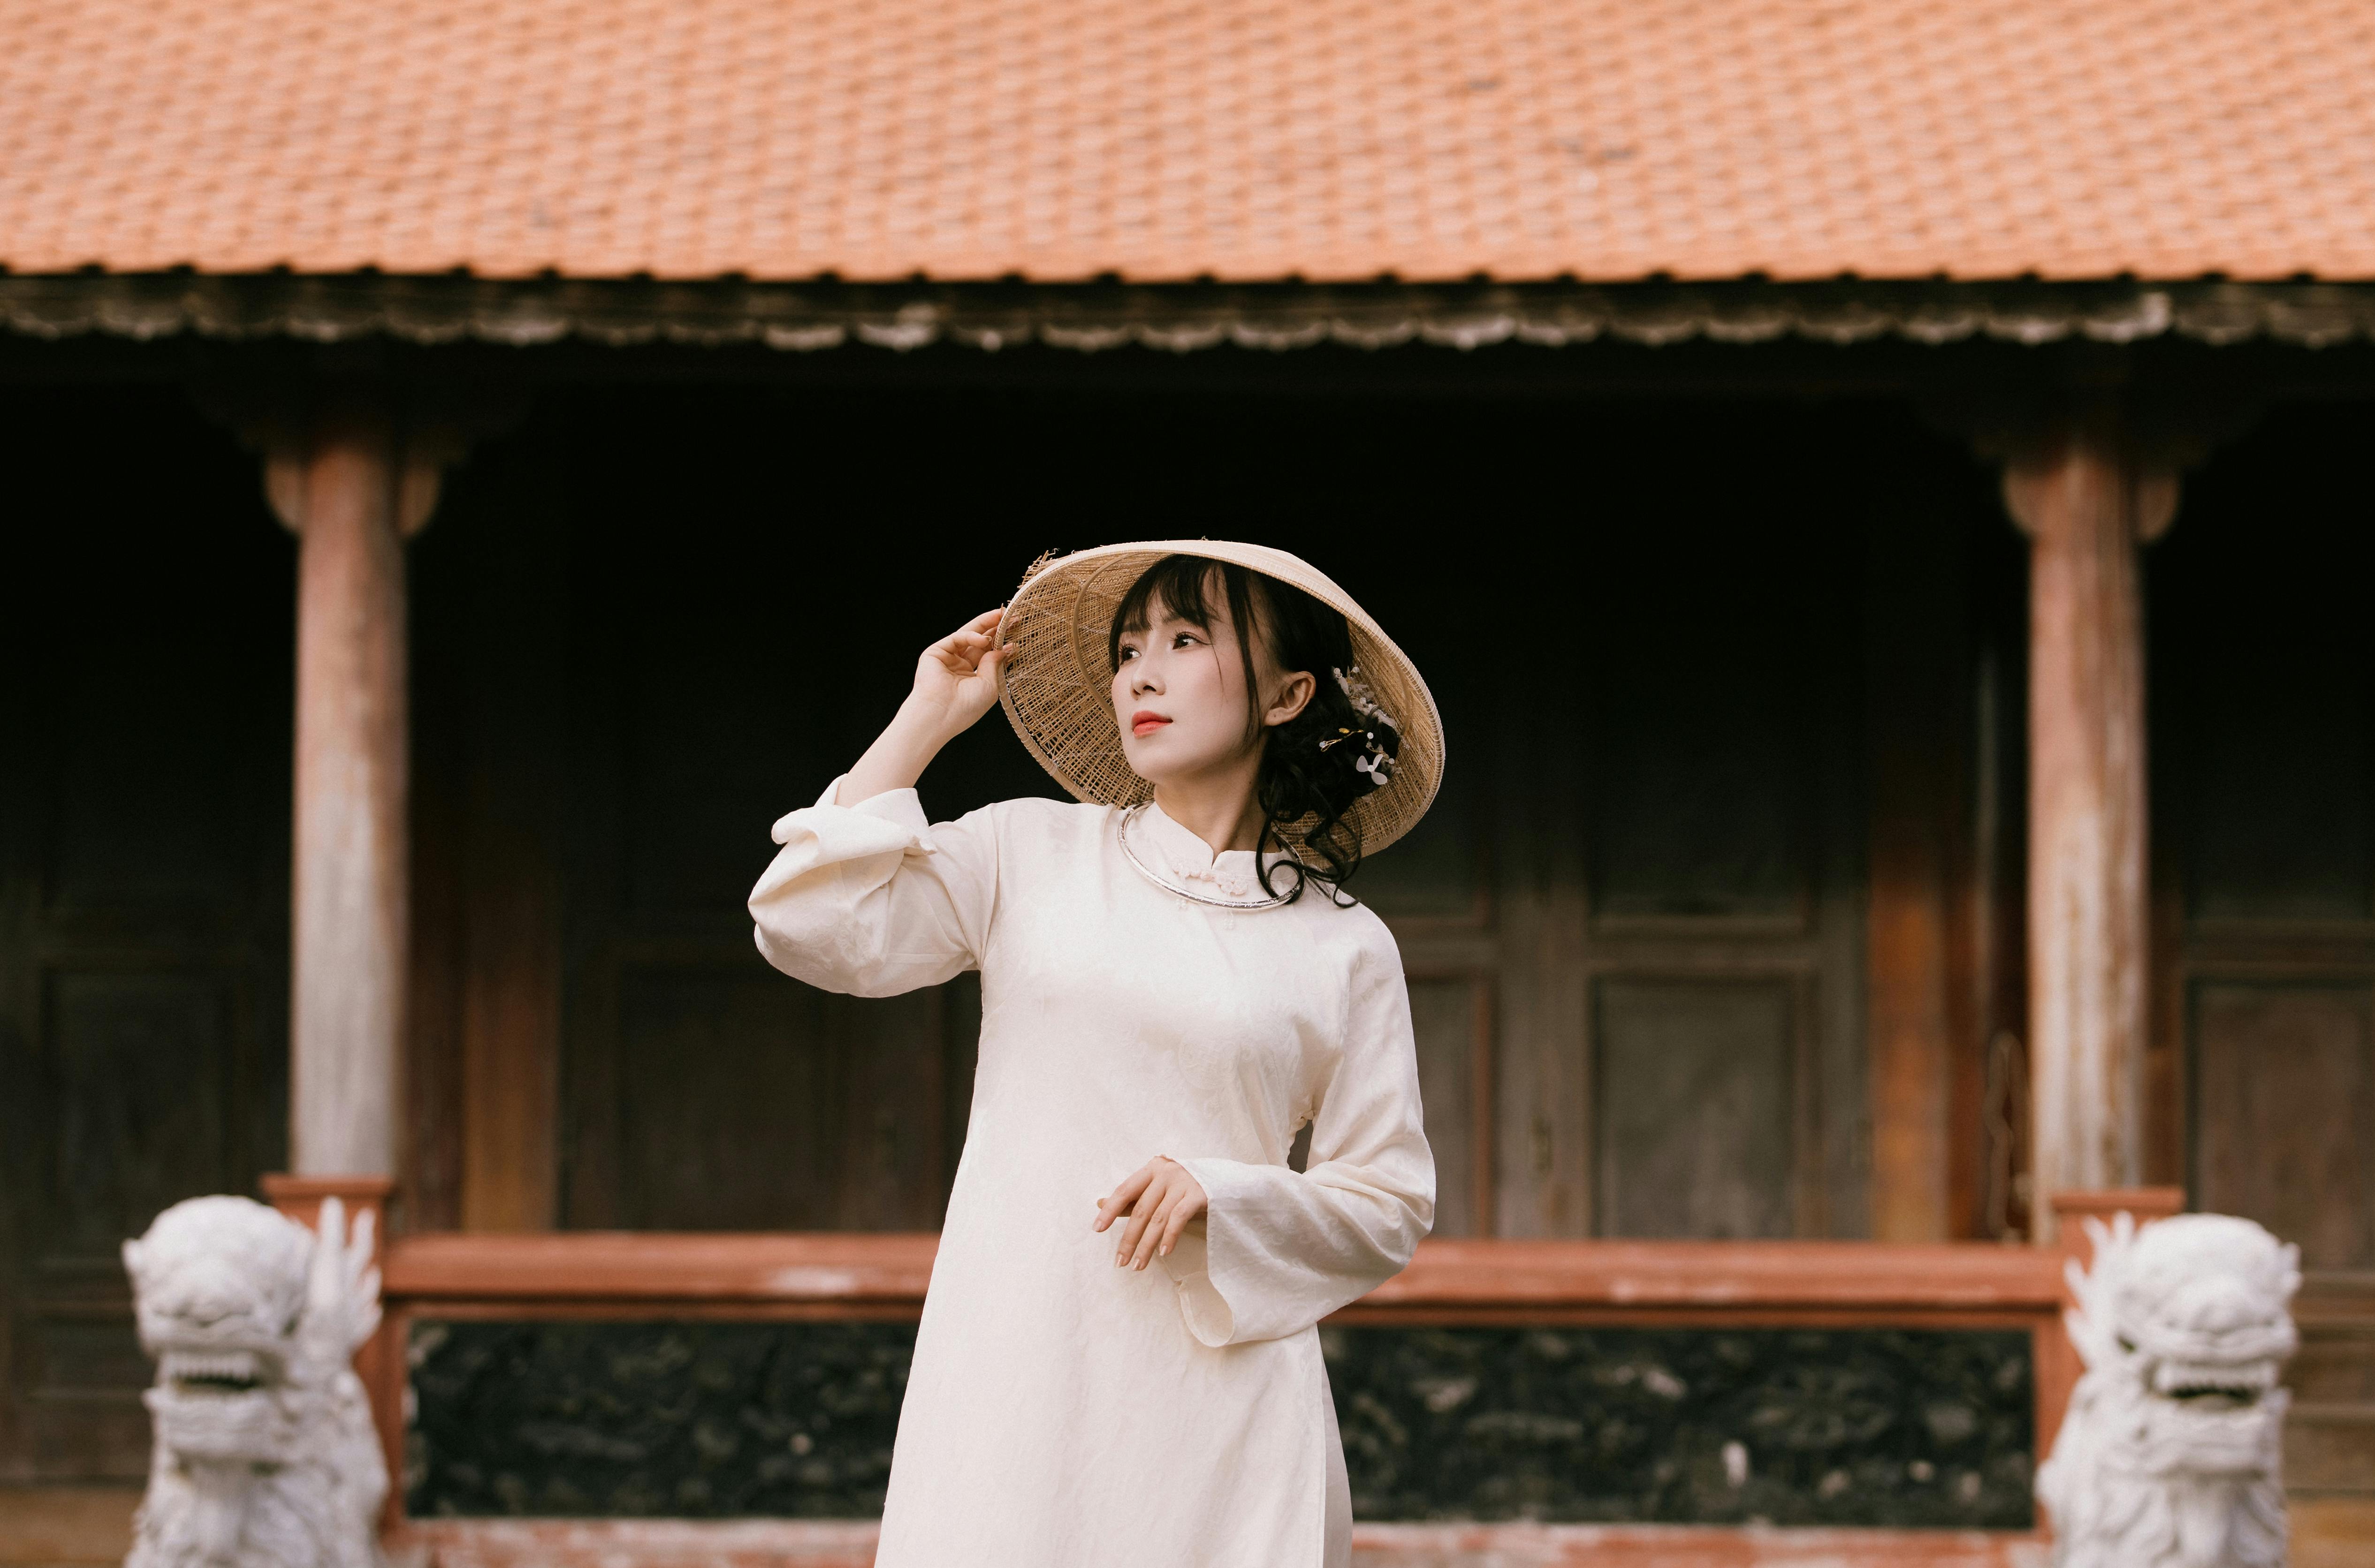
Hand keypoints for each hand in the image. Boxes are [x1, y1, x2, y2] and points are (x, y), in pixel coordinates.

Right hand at [840, 608, 1009, 803]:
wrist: (941, 714)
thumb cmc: (966, 707)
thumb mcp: (989, 685)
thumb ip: (995, 663)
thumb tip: (1006, 647)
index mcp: (971, 676)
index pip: (989, 653)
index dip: (1002, 642)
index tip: (1018, 632)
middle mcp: (959, 665)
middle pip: (980, 641)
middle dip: (996, 628)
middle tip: (1012, 617)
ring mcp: (947, 658)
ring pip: (968, 635)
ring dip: (986, 625)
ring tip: (1002, 617)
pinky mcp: (935, 652)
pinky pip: (957, 638)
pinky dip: (971, 636)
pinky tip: (984, 639)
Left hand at [1092, 1156, 1207, 1270]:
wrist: (1225, 1182)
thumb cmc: (1185, 1188)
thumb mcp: (1158, 1190)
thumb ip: (1133, 1198)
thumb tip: (1100, 1203)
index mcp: (1151, 1169)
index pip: (1125, 1190)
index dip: (1110, 1210)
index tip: (1097, 1229)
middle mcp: (1166, 1173)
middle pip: (1141, 1210)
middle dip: (1129, 1239)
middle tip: (1120, 1261)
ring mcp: (1183, 1183)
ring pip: (1158, 1218)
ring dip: (1146, 1245)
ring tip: (1138, 1265)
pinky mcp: (1200, 1195)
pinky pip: (1179, 1218)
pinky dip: (1170, 1236)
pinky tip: (1164, 1252)